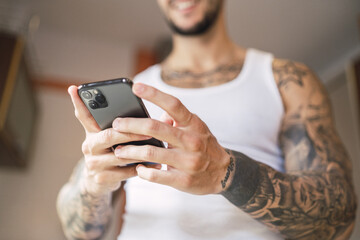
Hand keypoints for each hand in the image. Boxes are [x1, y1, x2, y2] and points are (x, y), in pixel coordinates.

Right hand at [68, 86, 155, 196]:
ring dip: (141, 151)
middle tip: (148, 130)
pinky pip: (125, 172)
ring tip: (158, 147)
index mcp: (92, 132)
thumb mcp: (111, 138)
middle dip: (130, 132)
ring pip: (119, 155)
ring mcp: (94, 163)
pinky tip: (156, 165)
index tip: (74, 88)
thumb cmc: (112, 152)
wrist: (99, 182)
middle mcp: (89, 146)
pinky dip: (142, 168)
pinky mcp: (101, 178)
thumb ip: (122, 124)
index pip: (83, 115)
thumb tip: (151, 113)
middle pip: (108, 135)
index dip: (78, 102)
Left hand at [112, 83, 231, 194]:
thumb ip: (176, 119)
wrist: (223, 173)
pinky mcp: (183, 180)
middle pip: (155, 128)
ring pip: (151, 153)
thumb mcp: (195, 127)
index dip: (154, 94)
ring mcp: (188, 161)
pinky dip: (142, 171)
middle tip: (116, 125)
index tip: (136, 87)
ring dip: (130, 151)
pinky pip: (156, 174)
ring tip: (118, 150)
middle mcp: (191, 140)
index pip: (173, 104)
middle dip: (130, 125)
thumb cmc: (204, 146)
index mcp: (193, 124)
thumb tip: (155, 110)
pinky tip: (137, 167)